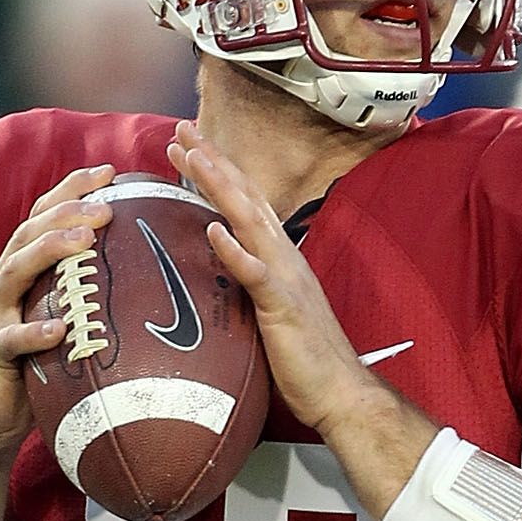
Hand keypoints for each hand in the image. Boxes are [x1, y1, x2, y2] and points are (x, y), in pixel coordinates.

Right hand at [0, 166, 116, 463]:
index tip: (109, 171)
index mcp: (16, 273)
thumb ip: (81, 300)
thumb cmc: (30, 374)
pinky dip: (35, 332)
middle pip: (29, 234)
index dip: (71, 191)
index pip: (41, 218)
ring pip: (16, 272)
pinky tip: (60, 328)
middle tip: (106, 203)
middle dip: (66, 212)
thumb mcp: (57, 326)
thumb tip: (144, 280)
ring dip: (50, 252)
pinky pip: (11, 339)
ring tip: (84, 240)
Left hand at [167, 130, 374, 431]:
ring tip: (192, 156)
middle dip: (213, 160)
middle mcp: (283, 257)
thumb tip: (223, 273)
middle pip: (244, 196)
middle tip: (182, 128)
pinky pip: (256, 274)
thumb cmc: (303, 359)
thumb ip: (249, 285)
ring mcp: (285, 278)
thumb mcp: (270, 312)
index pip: (244, 203)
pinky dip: (235, 250)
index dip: (217, 171)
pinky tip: (213, 229)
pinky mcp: (284, 307)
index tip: (188, 146)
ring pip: (248, 220)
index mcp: (278, 257)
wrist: (340, 392)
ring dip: (218, 185)